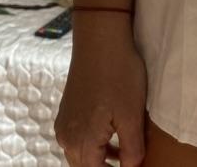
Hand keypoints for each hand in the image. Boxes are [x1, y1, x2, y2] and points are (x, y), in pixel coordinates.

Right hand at [54, 15, 146, 165]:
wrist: (100, 41)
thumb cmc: (119, 75)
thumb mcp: (132, 115)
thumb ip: (131, 148)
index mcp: (82, 143)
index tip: (132, 166)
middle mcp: (67, 138)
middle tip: (129, 161)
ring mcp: (64, 124)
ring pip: (81, 154)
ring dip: (100, 159)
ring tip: (124, 153)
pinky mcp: (67, 112)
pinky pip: (78, 138)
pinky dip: (94, 144)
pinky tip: (112, 136)